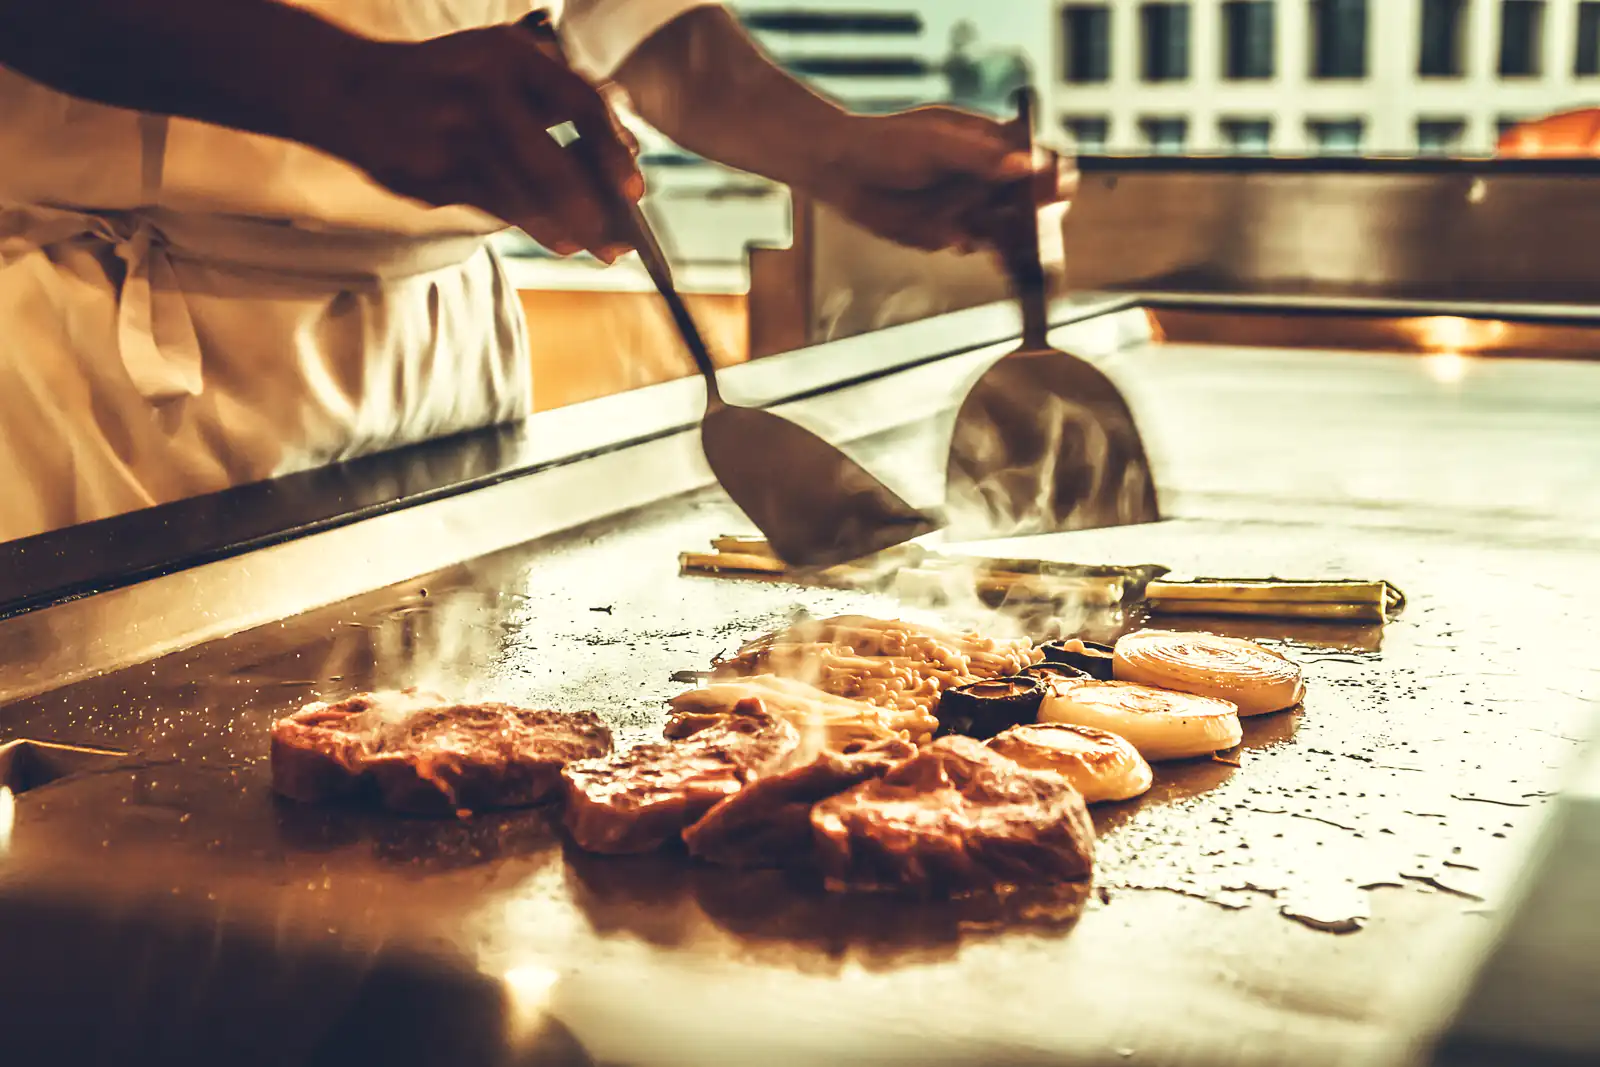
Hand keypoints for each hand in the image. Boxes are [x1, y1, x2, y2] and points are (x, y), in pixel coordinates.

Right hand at [300, 23, 642, 258]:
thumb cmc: (448, 81)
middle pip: (553, 160)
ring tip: (596, 249)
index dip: (613, 151)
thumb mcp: (502, 65)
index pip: (580, 103)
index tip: (634, 190)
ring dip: (566, 226)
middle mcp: (483, 88)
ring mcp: (454, 131)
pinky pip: (495, 205)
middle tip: (622, 240)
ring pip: (524, 193)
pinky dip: (532, 224)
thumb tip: (626, 149)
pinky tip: (560, 240)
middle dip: (593, 207)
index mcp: (510, 54)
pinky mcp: (433, 170)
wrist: (350, 88)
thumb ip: (558, 98)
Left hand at [800, 106, 1071, 251]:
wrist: (841, 171)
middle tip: (1036, 232)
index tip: (1052, 190)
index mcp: (994, 145)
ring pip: (1013, 231)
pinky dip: (985, 253)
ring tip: (1015, 256)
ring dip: (1020, 245)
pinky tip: (968, 244)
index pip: (1041, 158)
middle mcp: (991, 178)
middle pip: (1035, 202)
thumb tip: (1025, 165)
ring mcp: (974, 208)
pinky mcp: (954, 234)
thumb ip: (978, 157)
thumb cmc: (888, 143)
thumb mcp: (934, 144)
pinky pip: (980, 247)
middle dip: (1041, 219)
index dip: (1054, 174)